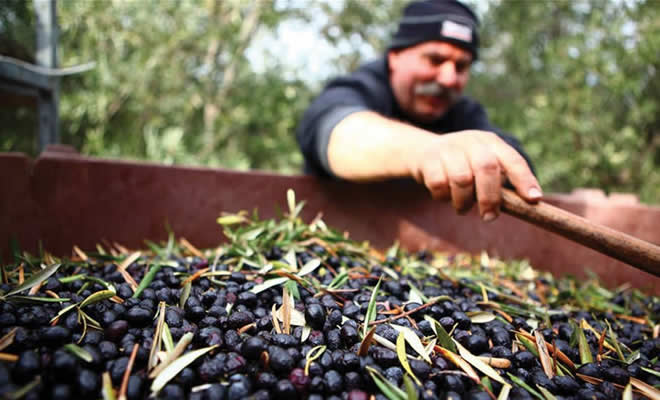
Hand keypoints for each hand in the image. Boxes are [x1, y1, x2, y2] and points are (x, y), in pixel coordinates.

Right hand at [410, 130, 541, 219]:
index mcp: (491, 143)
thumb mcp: (482, 167)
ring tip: (463, 208)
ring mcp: (448, 148)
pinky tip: (444, 197)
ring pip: (462, 179)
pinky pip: (439, 184)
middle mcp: (471, 141)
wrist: (423, 152)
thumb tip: (524, 206)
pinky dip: (443, 197)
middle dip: (490, 197)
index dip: (525, 179)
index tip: (533, 200)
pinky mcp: (428, 158)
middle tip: (489, 217)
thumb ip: (499, 183)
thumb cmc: (462, 166)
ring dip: (464, 201)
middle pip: (486, 168)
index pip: (513, 160)